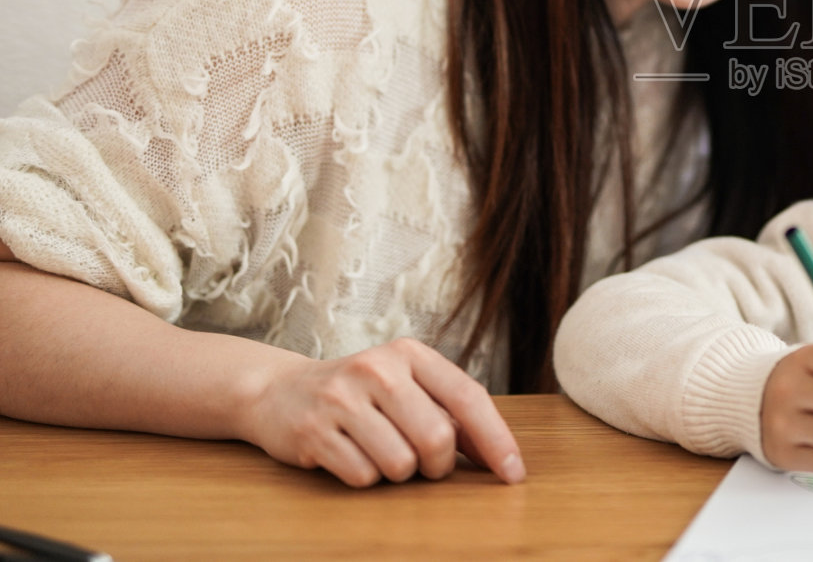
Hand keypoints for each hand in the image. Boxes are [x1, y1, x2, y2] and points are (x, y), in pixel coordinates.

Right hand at [240, 337, 524, 487]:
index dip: (496, 439)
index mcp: (410, 354)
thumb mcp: (406, 387)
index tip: (514, 473)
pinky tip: (350, 455)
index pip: (467, 396)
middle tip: (423, 462)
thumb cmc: (361, 395)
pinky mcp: (313, 431)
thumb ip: (450, 413)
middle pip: (436, 438)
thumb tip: (498, 454)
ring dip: (398, 472)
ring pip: (400, 463)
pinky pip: (363, 477)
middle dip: (437, 464)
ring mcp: (342, 398)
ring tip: (379, 450)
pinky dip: (365, 477)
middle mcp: (377, 369)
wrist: (279, 392)